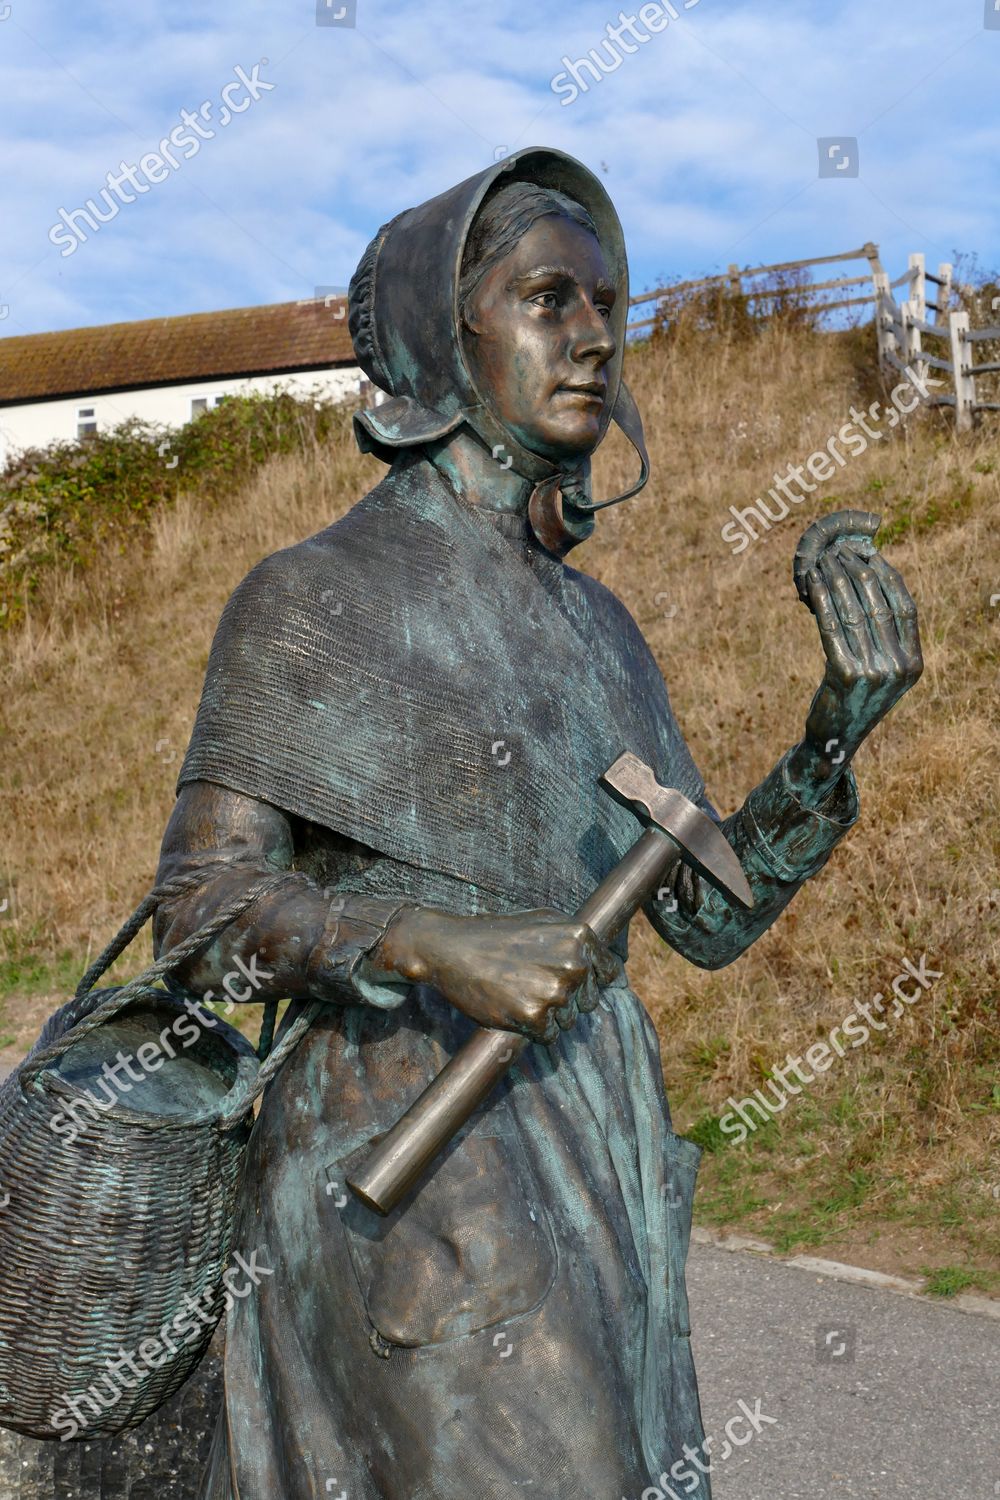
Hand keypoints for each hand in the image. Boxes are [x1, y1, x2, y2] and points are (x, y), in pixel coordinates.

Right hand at [369, 906, 620, 1043]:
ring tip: (518, 991)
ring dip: (548, 1015)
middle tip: (530, 983)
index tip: (564, 979)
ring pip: (569, 1021)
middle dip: (566, 999)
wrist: (452, 949)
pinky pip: (550, 1036)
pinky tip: (513, 1007)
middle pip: (589, 1001)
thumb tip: (612, 969)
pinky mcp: (535, 1016)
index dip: (588, 981)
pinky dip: (533, 1029)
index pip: (609, 973)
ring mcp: (555, 990)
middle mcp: (574, 963)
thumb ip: (578, 942)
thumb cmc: (498, 935)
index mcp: (580, 937)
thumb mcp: (545, 922)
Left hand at [799, 539, 921, 782]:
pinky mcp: (845, 675)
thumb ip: (880, 636)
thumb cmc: (852, 698)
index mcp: (914, 663)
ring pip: (853, 613)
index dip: (887, 577)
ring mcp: (874, 672)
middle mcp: (899, 667)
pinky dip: (820, 601)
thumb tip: (863, 580)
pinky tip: (810, 584)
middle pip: (878, 605)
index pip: (905, 608)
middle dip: (856, 573)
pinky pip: (831, 627)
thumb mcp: (877, 668)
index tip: (870, 555)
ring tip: (821, 562)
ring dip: (834, 582)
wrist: (833, 741)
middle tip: (838, 553)